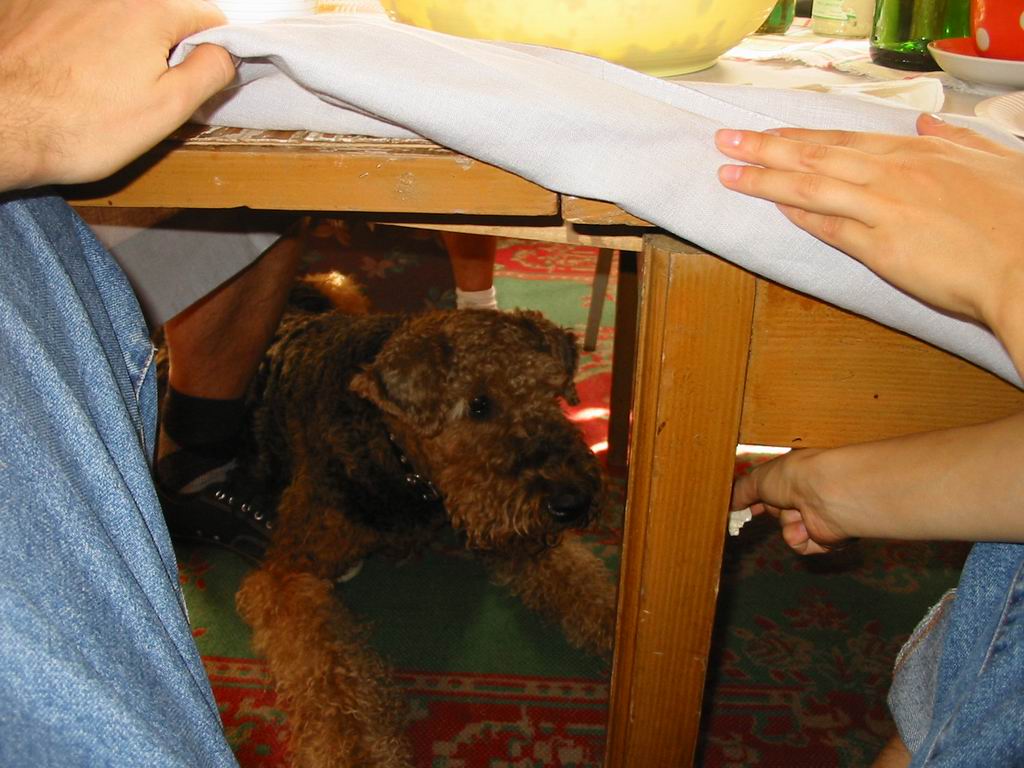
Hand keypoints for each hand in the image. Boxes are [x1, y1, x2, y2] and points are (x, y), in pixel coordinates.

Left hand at [0, 0, 234, 190]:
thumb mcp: (168, 110)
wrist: (1, 127)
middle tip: (136, 90)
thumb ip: (209, 72)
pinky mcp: (27, 2)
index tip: (189, 81)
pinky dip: (73, 36)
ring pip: (112, 14)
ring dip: (113, 42)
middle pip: (156, 14)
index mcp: (149, 9)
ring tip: (95, 83)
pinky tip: (63, 68)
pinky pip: (69, 13)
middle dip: (156, 46)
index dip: (206, 52)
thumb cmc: (83, 126)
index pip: (205, 17)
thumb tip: (226, 52)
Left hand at [714, 115, 1023, 355]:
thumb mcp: (993, 162)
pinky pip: (831, 227)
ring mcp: (886, 209)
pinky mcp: (883, 247)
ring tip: (728, 172)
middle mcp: (895, 174)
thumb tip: (927, 125)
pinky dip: (800, 215)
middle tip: (725, 141)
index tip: (769, 133)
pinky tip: (773, 208)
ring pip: (813, 186)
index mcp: (918, 153)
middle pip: (816, 155)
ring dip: (766, 178)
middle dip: (765, 147)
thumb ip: (955, 141)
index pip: (844, 139)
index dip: (800, 137)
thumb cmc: (1020, 215)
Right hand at [731, 449, 851, 555]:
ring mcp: (817, 515)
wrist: (825, 493)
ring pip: (787, 529)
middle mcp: (808, 493)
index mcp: (795, 474)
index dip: (758, 499)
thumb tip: (728, 503)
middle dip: (774, 511)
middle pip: (779, 511)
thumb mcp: (757, 479)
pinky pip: (800, 544)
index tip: (743, 508)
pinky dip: (799, 537)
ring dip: (788, 523)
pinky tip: (808, 527)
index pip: (773, 489)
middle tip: (779, 505)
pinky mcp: (824, 536)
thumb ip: (741, 492)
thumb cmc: (792, 477)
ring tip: (800, 513)